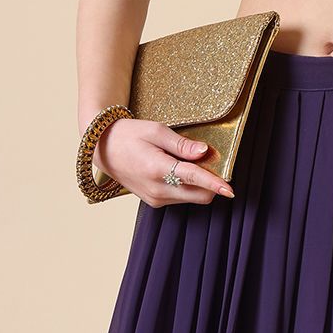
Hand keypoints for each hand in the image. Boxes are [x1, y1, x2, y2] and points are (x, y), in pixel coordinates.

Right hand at [94, 117, 234, 205]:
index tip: (230, 190)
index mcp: (157, 169)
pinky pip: (181, 198)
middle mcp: (157, 190)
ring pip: (191, 198)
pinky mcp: (154, 202)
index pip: (194, 179)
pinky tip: (178, 170)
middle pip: (199, 195)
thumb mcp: (156, 131)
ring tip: (187, 162)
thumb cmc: (129, 134)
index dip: (215, 184)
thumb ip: (182, 144)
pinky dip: (187, 187)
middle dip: (211, 184)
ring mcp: (155, 199)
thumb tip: (205, 152)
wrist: (102, 148)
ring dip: (199, 185)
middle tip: (211, 162)